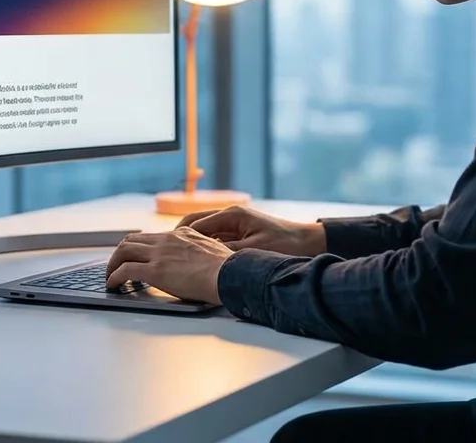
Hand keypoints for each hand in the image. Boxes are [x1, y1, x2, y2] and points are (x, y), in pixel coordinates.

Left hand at [105, 227, 232, 303]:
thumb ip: (200, 250)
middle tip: (116, 266)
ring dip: (112, 264)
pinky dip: (114, 277)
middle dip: (120, 253)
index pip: (151, 236)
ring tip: (110, 276)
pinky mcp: (155, 271)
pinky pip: (125, 270)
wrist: (230, 274)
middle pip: (132, 240)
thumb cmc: (228, 268)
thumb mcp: (213, 249)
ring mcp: (160, 254)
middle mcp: (167, 240)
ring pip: (123, 251)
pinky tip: (113, 285)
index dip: (138, 246)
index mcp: (181, 234)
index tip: (134, 256)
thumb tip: (200, 261)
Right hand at [176, 205, 326, 256]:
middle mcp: (231, 215)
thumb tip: (203, 257)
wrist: (309, 242)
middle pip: (195, 224)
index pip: (195, 223)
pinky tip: (200, 261)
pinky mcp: (240, 233)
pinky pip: (215, 238)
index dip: (178, 237)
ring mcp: (235, 223)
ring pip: (204, 232)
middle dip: (179, 238)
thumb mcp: (252, 250)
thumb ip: (226, 252)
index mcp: (232, 215)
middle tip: (166, 254)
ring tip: (178, 259)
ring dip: (192, 243)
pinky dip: (205, 247)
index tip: (166, 249)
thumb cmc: (285, 243)